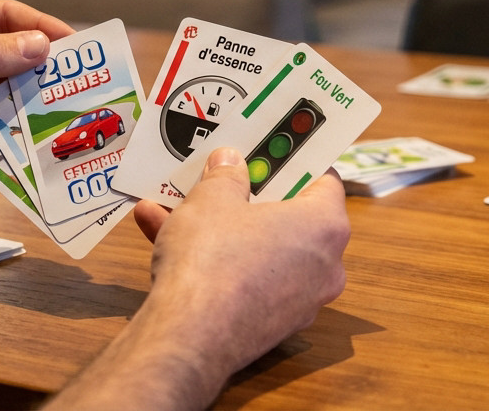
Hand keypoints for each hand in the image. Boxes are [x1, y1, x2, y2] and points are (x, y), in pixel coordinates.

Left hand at [0, 0, 70, 206]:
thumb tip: (40, 45)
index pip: (2, 18)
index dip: (40, 29)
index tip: (77, 47)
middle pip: (7, 62)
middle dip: (40, 76)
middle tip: (79, 91)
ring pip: (0, 103)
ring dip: (25, 113)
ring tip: (58, 124)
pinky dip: (3, 145)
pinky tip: (23, 153)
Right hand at [134, 148, 349, 378]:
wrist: (189, 338)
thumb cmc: (213, 260)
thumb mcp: (212, 199)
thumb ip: (226, 175)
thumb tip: (230, 162)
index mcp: (325, 225)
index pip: (323, 179)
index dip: (294, 161)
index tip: (270, 150)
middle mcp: (324, 265)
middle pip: (287, 216)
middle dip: (247, 195)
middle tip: (220, 175)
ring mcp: (299, 300)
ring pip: (258, 248)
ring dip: (217, 226)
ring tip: (170, 204)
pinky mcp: (270, 324)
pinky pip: (244, 278)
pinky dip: (213, 261)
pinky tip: (163, 239)